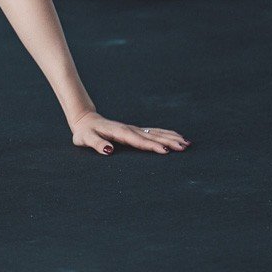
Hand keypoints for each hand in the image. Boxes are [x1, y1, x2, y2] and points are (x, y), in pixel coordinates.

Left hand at [71, 110, 189, 154]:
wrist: (85, 120)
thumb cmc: (84, 132)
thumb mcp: (85, 139)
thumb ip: (96, 144)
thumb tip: (109, 150)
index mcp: (119, 132)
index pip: (138, 140)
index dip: (152, 145)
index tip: (166, 151)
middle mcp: (129, 129)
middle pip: (152, 135)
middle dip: (168, 141)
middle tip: (184, 147)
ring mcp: (133, 129)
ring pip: (155, 133)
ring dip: (171, 137)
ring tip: (186, 143)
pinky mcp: (135, 130)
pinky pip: (153, 132)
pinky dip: (166, 134)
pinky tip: (176, 136)